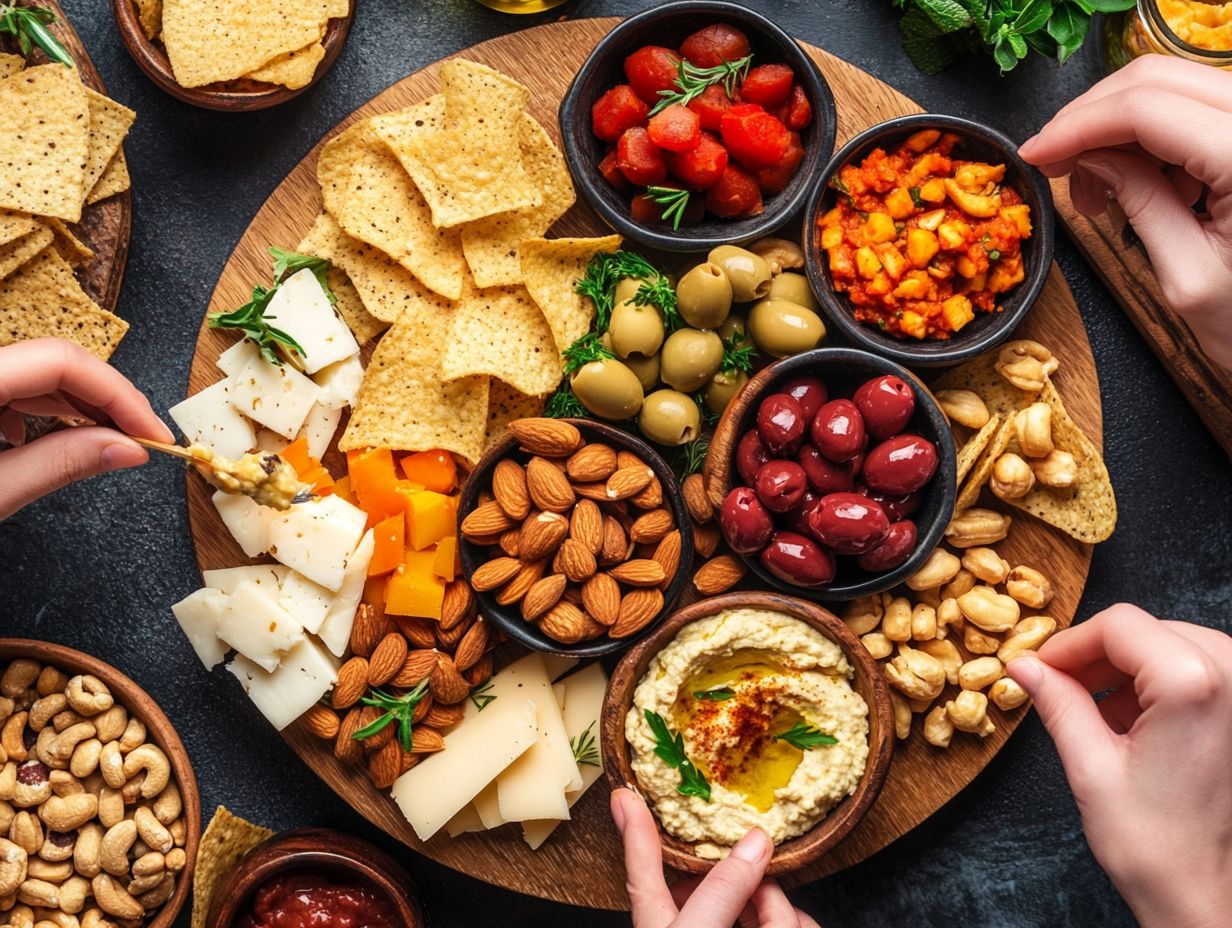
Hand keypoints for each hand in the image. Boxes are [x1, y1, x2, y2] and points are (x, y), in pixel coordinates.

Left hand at [0, 338, 172, 519]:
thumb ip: (57, 464)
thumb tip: (129, 449)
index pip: (61, 362)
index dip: (117, 393)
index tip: (151, 432)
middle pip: (56, 363)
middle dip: (109, 401)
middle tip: (145, 440)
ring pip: (41, 374)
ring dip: (84, 408)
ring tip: (113, 442)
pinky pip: (19, 385)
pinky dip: (49, 411)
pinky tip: (56, 438)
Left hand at [611, 787, 820, 927]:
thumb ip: (721, 889)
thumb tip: (755, 841)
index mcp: (663, 921)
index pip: (644, 868)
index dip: (634, 829)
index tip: (622, 794)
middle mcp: (699, 924)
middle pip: (737, 880)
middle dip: (765, 891)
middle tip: (769, 899)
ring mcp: (737, 927)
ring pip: (775, 902)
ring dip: (785, 916)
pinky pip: (798, 921)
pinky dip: (796, 925)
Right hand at [1007, 604, 1231, 927]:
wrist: (1207, 895)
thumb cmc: (1157, 845)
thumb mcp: (1090, 767)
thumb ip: (1057, 703)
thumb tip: (1025, 666)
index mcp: (1191, 683)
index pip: (1118, 625)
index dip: (1070, 643)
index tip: (1040, 667)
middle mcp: (1229, 679)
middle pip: (1146, 631)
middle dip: (1097, 655)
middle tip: (1057, 686)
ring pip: (1171, 645)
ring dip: (1126, 668)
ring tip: (1092, 710)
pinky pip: (1196, 669)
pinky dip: (1156, 682)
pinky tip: (1129, 721)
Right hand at [1018, 56, 1231, 369]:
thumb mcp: (1189, 276)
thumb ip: (1140, 204)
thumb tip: (1088, 158)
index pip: (1147, 109)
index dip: (1077, 125)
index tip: (1034, 153)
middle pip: (1159, 79)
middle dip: (1092, 116)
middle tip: (1053, 161)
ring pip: (1176, 86)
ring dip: (1120, 127)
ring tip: (1098, 187)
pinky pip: (1198, 110)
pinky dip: (1155, 136)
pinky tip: (1142, 182)